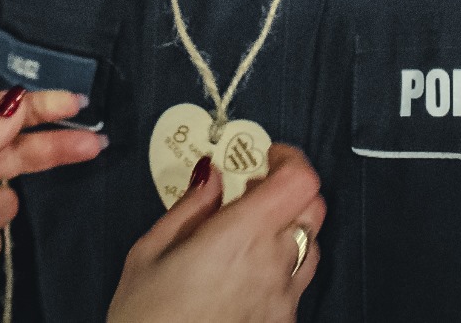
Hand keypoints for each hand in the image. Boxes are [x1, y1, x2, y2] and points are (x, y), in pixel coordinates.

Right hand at [108, 143, 325, 322]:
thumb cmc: (146, 321)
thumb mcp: (149, 252)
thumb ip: (190, 206)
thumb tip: (211, 175)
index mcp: (240, 236)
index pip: (300, 180)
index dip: (289, 158)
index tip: (265, 154)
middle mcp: (272, 265)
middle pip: (314, 206)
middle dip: (289, 188)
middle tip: (252, 188)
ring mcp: (284, 298)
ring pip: (312, 243)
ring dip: (289, 227)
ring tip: (249, 232)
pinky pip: (297, 281)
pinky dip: (282, 264)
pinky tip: (246, 272)